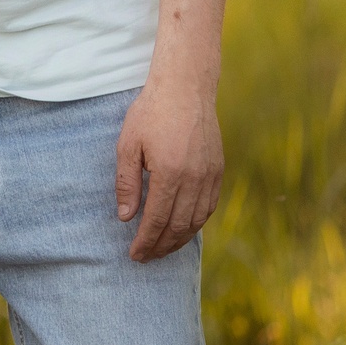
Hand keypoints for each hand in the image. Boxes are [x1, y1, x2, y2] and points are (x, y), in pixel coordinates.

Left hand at [115, 83, 222, 262]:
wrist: (185, 87)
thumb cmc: (151, 113)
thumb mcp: (128, 144)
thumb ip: (127, 183)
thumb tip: (126, 217)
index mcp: (170, 173)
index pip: (157, 220)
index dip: (145, 241)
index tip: (134, 255)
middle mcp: (195, 179)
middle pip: (179, 226)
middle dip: (161, 246)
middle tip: (146, 257)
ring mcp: (210, 175)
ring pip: (197, 220)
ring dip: (180, 239)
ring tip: (162, 248)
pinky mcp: (218, 170)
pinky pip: (209, 207)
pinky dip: (196, 223)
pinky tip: (183, 228)